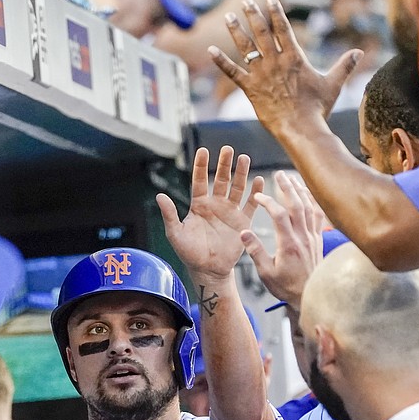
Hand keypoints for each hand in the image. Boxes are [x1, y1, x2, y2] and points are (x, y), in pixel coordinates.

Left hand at [157, 146, 261, 281]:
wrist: (208, 270)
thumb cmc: (189, 253)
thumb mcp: (175, 233)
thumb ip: (169, 214)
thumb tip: (159, 196)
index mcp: (199, 204)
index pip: (200, 180)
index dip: (201, 166)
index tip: (203, 151)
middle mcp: (215, 204)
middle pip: (221, 179)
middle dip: (224, 164)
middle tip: (227, 149)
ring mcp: (230, 212)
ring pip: (237, 188)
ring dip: (241, 173)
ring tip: (244, 158)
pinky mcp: (242, 222)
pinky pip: (250, 205)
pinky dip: (255, 193)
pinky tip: (258, 181)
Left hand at [209, 0, 362, 134]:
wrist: (301, 128)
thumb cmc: (318, 108)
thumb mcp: (333, 84)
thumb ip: (344, 65)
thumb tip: (360, 52)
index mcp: (294, 58)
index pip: (283, 29)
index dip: (276, 13)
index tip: (269, 0)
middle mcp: (276, 62)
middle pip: (262, 33)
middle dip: (253, 15)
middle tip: (246, 3)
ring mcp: (261, 75)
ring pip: (246, 48)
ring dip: (236, 31)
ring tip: (229, 17)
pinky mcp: (250, 89)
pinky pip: (233, 73)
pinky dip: (221, 62)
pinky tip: (211, 50)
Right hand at [241, 171, 325, 309]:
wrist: (311, 297)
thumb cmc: (287, 288)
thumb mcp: (266, 273)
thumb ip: (255, 251)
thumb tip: (243, 232)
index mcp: (289, 245)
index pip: (278, 215)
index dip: (268, 202)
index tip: (257, 196)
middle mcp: (303, 238)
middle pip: (297, 205)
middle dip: (287, 188)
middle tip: (279, 174)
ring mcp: (313, 238)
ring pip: (309, 208)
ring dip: (300, 191)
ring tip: (292, 179)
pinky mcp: (318, 240)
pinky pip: (318, 216)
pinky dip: (313, 202)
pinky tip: (308, 195)